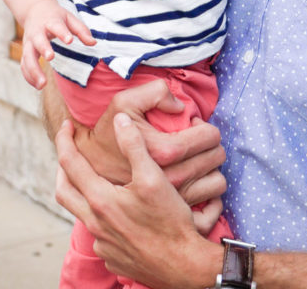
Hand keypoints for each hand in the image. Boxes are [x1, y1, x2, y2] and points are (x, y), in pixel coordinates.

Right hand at [21, 0, 94, 88]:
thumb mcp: (69, 18)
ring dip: (33, 71)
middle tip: (51, 57)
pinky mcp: (25, 51)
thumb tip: (93, 43)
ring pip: (27, 57)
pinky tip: (38, 86)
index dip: (62, 33)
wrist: (33, 10)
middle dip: (43, 48)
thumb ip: (81, 30)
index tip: (69, 40)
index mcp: (50, 21)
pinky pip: (24, 65)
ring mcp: (29, 42)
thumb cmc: (54, 16)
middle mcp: (37, 32)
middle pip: (38, 40)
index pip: (56, 26)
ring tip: (42, 85)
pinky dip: (29, 76)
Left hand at [56, 115, 220, 288]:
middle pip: (64, 191)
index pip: (70, 163)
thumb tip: (120, 120)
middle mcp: (95, 223)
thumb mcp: (153, 177)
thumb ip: (134, 145)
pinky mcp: (112, 256)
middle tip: (69, 152)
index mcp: (100, 200)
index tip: (66, 125)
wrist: (184, 265)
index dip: (65, 140)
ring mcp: (102, 242)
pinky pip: (97, 232)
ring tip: (92, 178)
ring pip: (80, 213)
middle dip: (63, 168)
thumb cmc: (170, 222)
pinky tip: (115, 209)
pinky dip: (99, 215)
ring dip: (81, 192)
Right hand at [75, 79, 225, 197]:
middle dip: (212, 145)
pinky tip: (198, 179)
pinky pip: (212, 203)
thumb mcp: (123, 103)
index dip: (206, 127)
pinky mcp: (174, 213)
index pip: (207, 137)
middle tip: (198, 140)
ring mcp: (175, 199)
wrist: (89, 169)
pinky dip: (211, 189)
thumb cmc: (108, 134)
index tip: (195, 125)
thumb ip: (153, 92)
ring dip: (212, 167)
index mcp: (163, 151)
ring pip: (217, 181)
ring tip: (197, 159)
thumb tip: (181, 106)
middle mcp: (172, 179)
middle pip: (215, 158)